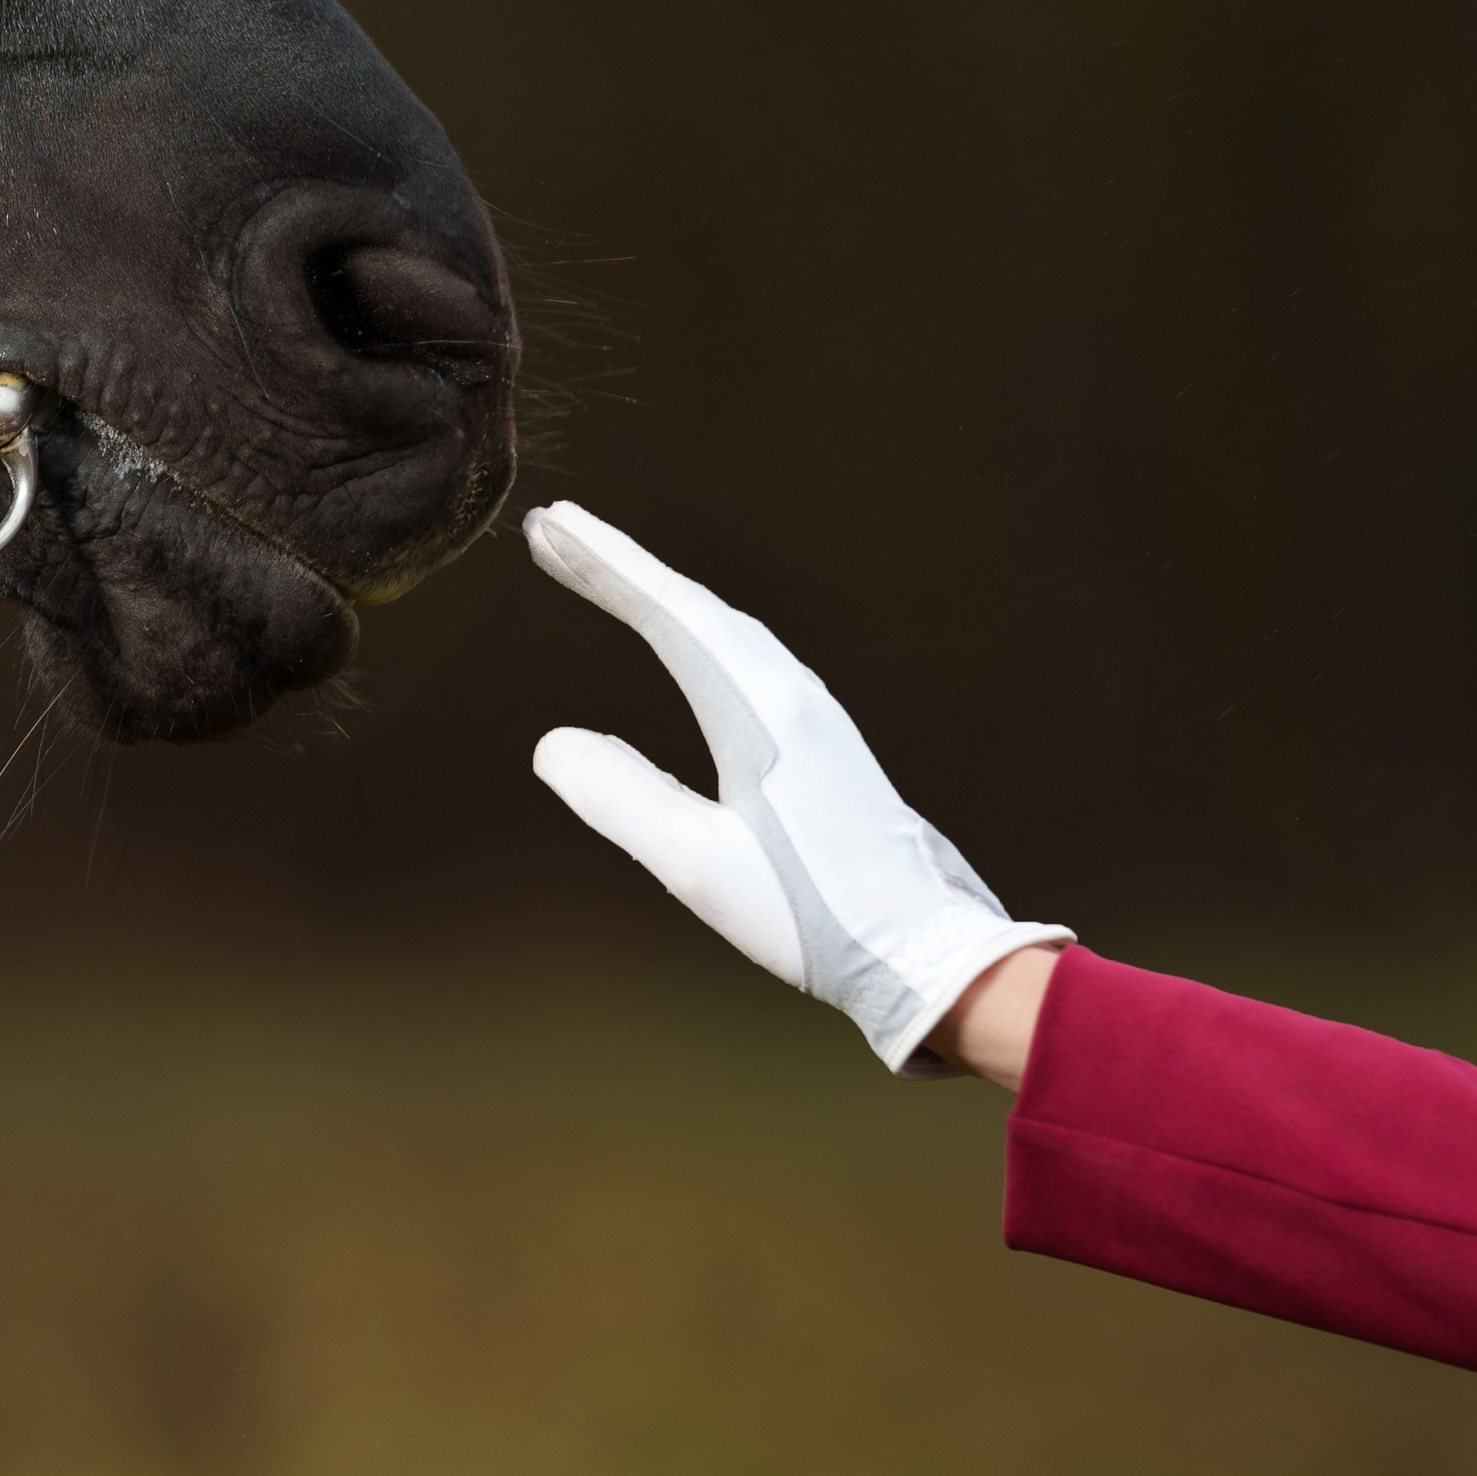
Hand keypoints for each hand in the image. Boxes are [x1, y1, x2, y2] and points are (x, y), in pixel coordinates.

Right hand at [527, 502, 1068, 1072]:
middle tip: (552, 533)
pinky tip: (683, 640)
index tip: (549, 527)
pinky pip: (743, 653)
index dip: (607, 566)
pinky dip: (695, 628)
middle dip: (622, 568)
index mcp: (762, 714)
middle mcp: (791, 695)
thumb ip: (623, 800)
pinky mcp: (823, 739)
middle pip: (695, 608)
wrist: (926, 949)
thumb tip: (553, 743)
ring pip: (723, 627)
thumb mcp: (699, 867)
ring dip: (659, 594)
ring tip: (602, 573)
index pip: (671, 614)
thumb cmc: (815, 916)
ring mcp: (814, 713)